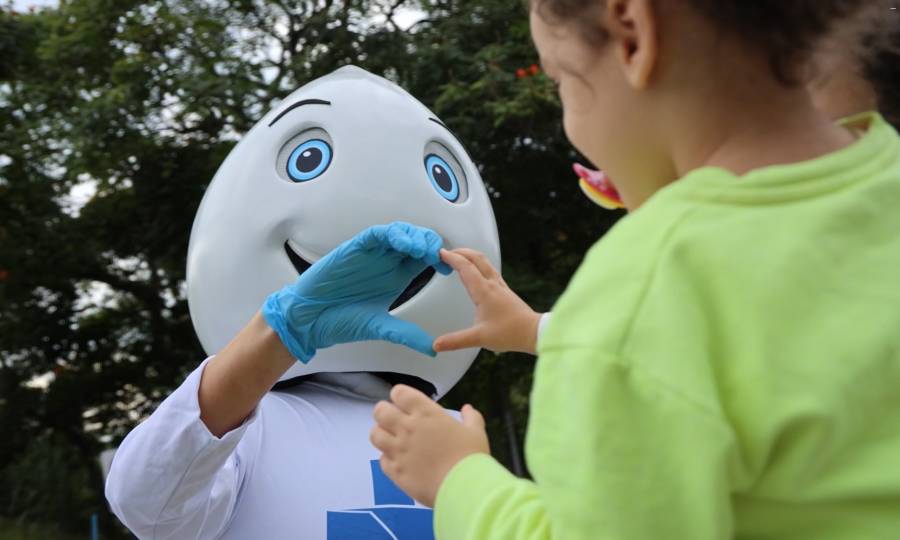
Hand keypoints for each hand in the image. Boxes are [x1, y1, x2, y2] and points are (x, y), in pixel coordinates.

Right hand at [262, 222, 451, 362]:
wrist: (310, 319)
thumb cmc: (340, 321)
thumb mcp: (382, 328)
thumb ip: (407, 334)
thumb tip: (431, 349)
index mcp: (396, 276)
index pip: (423, 259)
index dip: (438, 259)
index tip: (448, 268)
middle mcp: (386, 262)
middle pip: (416, 242)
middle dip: (430, 244)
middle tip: (438, 255)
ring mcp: (371, 254)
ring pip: (399, 233)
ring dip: (414, 237)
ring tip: (423, 250)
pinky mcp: (355, 248)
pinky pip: (377, 235)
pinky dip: (392, 235)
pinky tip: (402, 244)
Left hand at [370, 384, 489, 506]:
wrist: (463, 488)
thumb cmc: (471, 456)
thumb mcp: (476, 432)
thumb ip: (471, 417)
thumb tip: (467, 408)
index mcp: (426, 413)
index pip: (399, 393)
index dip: (400, 395)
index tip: (406, 403)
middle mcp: (407, 428)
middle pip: (380, 411)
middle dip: (385, 412)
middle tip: (395, 420)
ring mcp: (398, 450)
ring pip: (375, 434)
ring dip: (382, 434)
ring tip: (392, 439)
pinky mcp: (395, 472)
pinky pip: (382, 460)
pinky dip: (388, 459)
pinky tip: (399, 461)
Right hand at [433, 248, 540, 354]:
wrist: (533, 332)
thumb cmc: (510, 333)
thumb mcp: (479, 338)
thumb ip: (456, 341)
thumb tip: (437, 344)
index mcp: (484, 291)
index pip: (465, 267)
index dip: (451, 258)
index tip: (440, 254)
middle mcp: (493, 284)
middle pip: (476, 258)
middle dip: (460, 251)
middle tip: (446, 253)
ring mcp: (500, 286)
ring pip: (484, 262)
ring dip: (470, 256)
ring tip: (459, 258)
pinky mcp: (504, 290)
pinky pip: (489, 270)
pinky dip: (478, 265)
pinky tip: (476, 273)